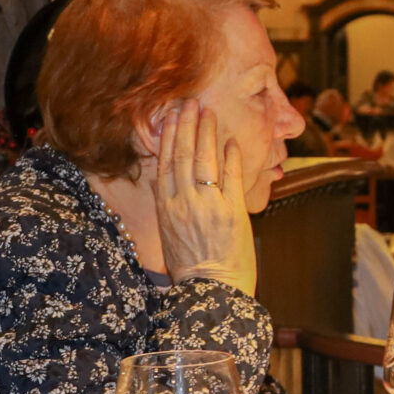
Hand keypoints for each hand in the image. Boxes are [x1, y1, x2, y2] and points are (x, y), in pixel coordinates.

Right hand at [152, 100, 256, 293]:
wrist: (211, 291)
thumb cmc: (191, 268)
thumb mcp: (168, 234)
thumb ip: (167, 206)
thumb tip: (161, 183)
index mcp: (166, 208)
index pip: (165, 163)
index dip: (168, 136)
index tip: (170, 116)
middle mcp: (184, 202)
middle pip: (183, 154)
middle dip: (187, 125)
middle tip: (190, 102)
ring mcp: (208, 205)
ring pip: (205, 160)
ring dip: (207, 133)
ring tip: (209, 113)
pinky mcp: (232, 211)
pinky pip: (231, 176)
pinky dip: (231, 157)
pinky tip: (232, 141)